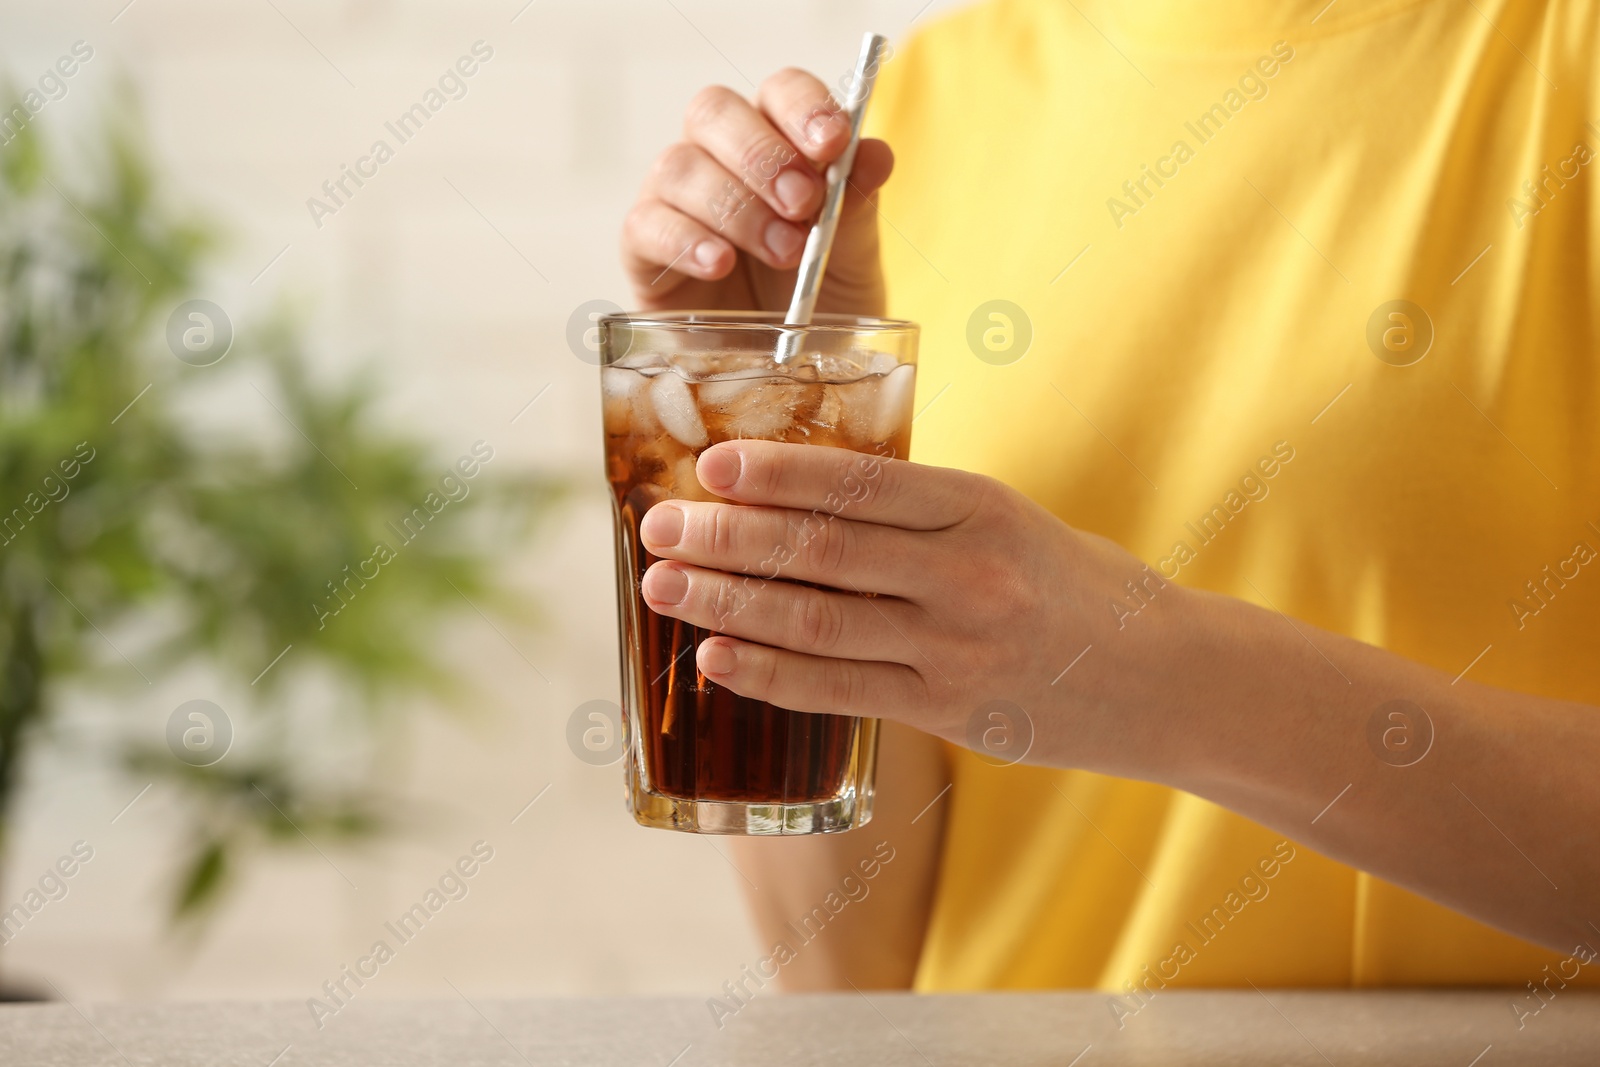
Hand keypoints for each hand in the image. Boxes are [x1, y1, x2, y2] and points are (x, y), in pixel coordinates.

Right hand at [621, 69, 893, 314]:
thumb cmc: (821, 305)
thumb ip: (858, 207)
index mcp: (778, 141)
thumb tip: (876, 155)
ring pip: (679, 166)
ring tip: (783, 253)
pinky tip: (719, 264)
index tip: (832, 142)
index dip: (802, 106)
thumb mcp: (853, 261)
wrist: (789, 371)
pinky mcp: (645, 250)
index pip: (779, 91)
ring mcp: (676, 200)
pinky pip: (645, 225)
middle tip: (803, 205)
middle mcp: (719, 158)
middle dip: (762, 155)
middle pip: (714, 112)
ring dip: (735, 206)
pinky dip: (685, 240)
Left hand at [634, 440, 1181, 769]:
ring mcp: (955, 648)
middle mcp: (967, 575)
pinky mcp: (947, 710)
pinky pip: (840, 690)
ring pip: (818, 622)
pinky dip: (770, 674)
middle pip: (822, 551)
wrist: (1164, 680)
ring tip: (662, 589)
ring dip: (728, 604)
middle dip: (727, 538)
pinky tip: (716, 659)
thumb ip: (918, 515)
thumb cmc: (1075, 586)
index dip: (778, 472)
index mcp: (981, 508)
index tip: (712, 464)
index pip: (861, 482)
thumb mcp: (1009, 522)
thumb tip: (800, 499)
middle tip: (658, 526)